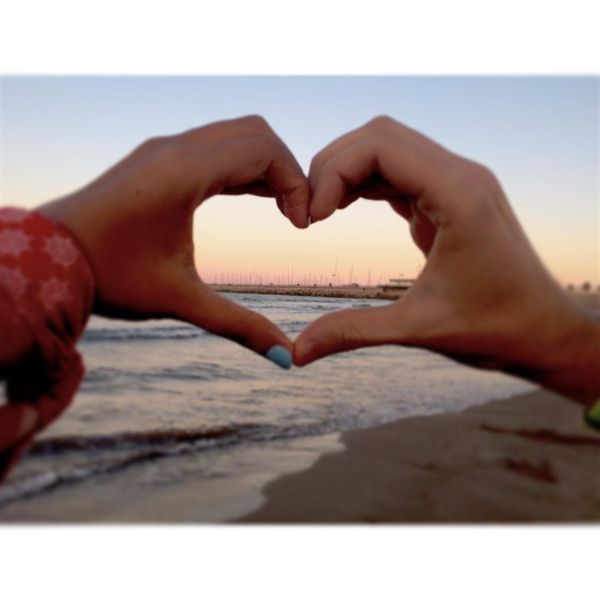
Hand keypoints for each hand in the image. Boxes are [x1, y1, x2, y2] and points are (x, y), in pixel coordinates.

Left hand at [38, 115, 309, 362]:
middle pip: (255, 133)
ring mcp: (163, 149)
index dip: (296, 183)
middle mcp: (175, 149)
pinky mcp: (156, 158)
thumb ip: (238, 324)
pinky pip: (213, 147)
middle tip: (295, 215)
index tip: (301, 226)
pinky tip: (252, 197)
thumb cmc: (109, 276)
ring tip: (280, 209)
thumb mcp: (180, 300)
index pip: (264, 150)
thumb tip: (285, 357)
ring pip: (235, 135)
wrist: (49, 259)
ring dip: (264, 167)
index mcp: (183, 171)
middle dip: (286, 169)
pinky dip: (241, 166)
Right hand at [294, 116, 599, 404]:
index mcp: (460, 194)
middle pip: (379, 136)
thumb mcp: (418, 329)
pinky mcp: (450, 198)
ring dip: (347, 172)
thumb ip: (352, 332)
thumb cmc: (496, 329)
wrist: (544, 332)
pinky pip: (399, 172)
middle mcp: (461, 175)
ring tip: (320, 212)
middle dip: (333, 166)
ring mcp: (457, 183)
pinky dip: (364, 183)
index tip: (312, 219)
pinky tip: (342, 208)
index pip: (380, 145)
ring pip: (388, 148)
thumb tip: (296, 353)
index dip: (333, 172)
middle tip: (309, 214)